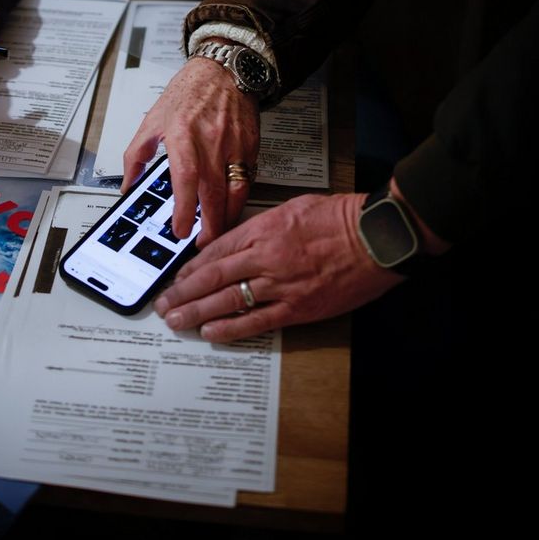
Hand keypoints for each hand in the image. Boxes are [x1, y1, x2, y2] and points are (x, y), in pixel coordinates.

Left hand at [122, 59, 259, 244]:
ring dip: (227, 217)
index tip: (179, 229)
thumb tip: (127, 184)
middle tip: (201, 242)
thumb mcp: (153, 119)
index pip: (186, 178)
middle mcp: (211, 141)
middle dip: (209, 225)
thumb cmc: (190, 92)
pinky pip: (247, 180)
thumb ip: (136, 154)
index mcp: (182, 134)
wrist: (224, 70)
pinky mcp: (250, 146)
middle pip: (213, 192)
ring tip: (217, 231)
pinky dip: (239, 198)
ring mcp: (234, 145)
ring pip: (236, 191)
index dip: (184, 208)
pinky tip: (230, 208)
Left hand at [154, 192, 402, 341]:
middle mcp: (265, 257)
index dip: (191, 267)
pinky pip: (257, 320)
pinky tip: (211, 332)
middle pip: (213, 276)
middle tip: (163, 304)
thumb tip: (243, 239)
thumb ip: (265, 224)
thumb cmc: (340, 218)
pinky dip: (231, 328)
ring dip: (197, 312)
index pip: (216, 249)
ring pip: (227, 300)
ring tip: (177, 320)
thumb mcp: (294, 207)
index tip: (176, 278)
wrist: (374, 236)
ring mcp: (280, 284)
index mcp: (263, 229)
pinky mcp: (298, 307)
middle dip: (183, 292)